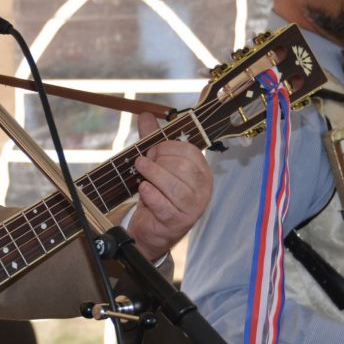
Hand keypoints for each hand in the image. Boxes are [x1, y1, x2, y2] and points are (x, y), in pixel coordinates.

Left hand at [126, 111, 212, 260]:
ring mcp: (193, 208)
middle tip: (143, 164)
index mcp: (202, 172)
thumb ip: (153, 140)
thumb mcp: (157, 164)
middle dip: (158, 162)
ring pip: (174, 186)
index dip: (167, 147)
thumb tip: (145, 114)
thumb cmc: (158, 194)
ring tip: (140, 175)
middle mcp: (203, 190)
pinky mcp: (178, 222)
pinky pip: (164, 204)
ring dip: (152, 175)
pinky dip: (150, 194)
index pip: (190, 152)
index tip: (152, 151)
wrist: (153, 229)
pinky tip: (143, 190)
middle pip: (182, 167)